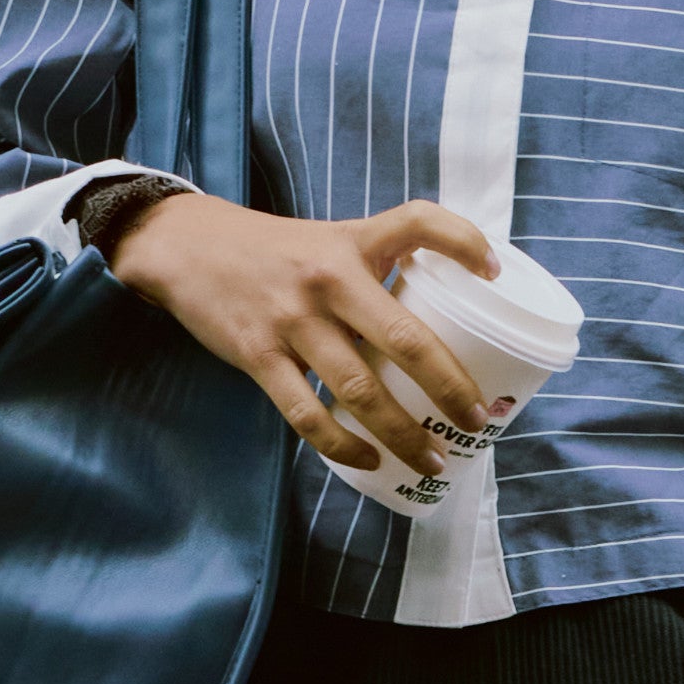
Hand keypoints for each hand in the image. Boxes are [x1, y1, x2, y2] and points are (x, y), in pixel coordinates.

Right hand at [106, 195, 506, 477]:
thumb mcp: (332, 238)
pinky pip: (306, 414)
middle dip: (448, 386)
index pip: (418, 223)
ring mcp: (291, 321)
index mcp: (352, 244)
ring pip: (359, 390)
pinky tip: (369, 460)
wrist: (187, 247)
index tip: (495, 277)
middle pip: (402, 338)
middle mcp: (327, 280)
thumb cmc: (276, 252)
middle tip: (478, 419)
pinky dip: (342, 444)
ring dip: (402, 433)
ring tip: (434, 459)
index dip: (465, 244)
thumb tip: (449, 301)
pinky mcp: (257, 355)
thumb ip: (381, 262)